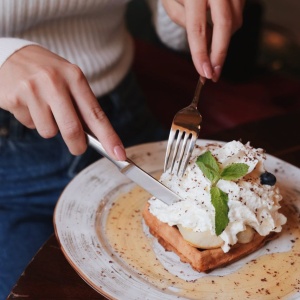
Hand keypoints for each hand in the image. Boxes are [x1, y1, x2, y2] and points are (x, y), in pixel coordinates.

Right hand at [0, 45, 125, 159]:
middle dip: (78, 146)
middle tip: (78, 148)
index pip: (96, 114)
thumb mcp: (69, 81)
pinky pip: (30, 125)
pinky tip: (28, 104)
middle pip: (72, 129)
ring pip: (49, 132)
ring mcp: (33, 89)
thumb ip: (81, 107)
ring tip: (43, 108)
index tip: (120, 155)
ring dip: (49, 128)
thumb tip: (95, 138)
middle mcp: (55, 82)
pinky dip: (32, 120)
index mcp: (75, 77)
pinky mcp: (14, 98)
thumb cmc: (48, 73)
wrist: (12, 55)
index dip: (109, 137)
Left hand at [161, 0, 244, 81]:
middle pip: (224, 24)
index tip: (204, 73)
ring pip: (234, 22)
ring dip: (223, 41)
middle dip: (219, 53)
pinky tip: (218, 30)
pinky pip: (238, 16)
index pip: (197, 28)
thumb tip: (207, 44)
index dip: (201, 53)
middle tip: (214, 75)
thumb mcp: (171, 4)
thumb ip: (187, 25)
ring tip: (211, 48)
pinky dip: (228, 28)